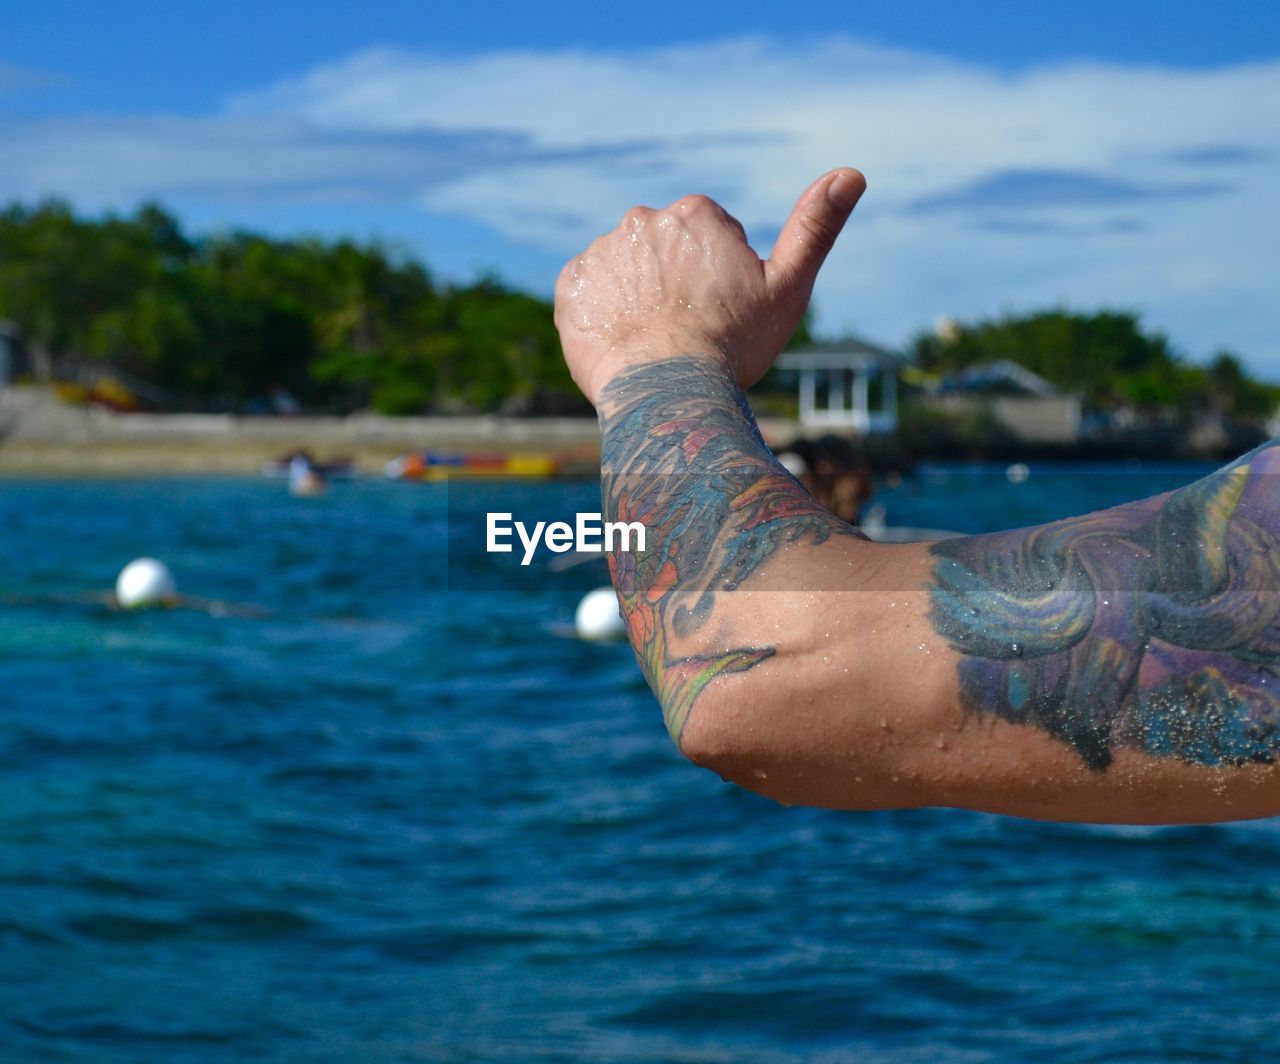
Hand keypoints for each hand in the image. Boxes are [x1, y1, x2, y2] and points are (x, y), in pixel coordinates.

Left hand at [554, 168, 864, 404]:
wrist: (667, 396)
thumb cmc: (733, 345)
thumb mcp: (788, 288)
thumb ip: (816, 227)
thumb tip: (852, 173)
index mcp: (696, 212)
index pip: (708, 238)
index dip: (721, 279)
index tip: (723, 312)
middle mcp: (643, 219)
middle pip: (665, 252)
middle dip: (677, 283)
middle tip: (690, 330)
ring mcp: (602, 252)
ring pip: (627, 273)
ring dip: (639, 298)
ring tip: (657, 342)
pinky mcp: (570, 287)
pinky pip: (589, 294)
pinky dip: (604, 314)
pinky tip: (624, 342)